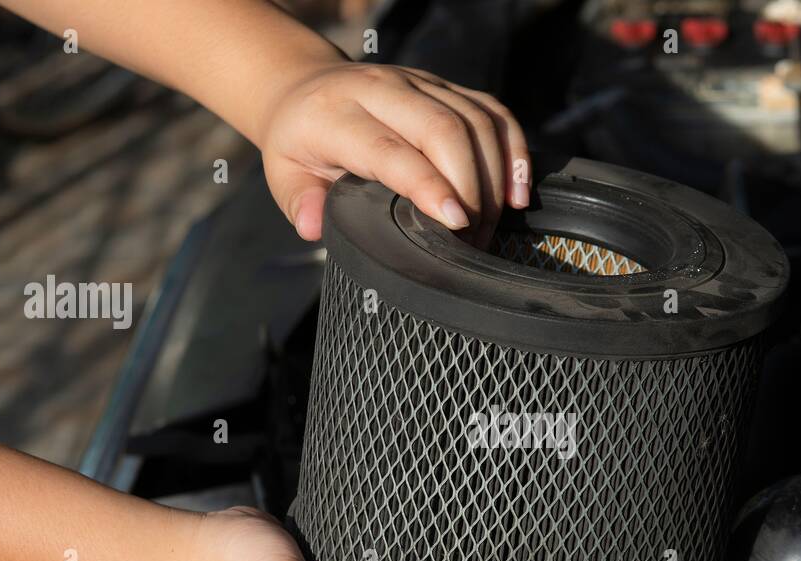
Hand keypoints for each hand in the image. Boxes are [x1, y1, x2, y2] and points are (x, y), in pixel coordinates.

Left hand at [260, 60, 529, 246]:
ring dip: (494, 176)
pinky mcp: (445, 85)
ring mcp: (419, 82)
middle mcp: (383, 89)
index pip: (393, 149)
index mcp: (338, 113)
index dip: (430, 185)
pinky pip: (492, 111)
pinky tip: (517, 192)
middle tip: (472, 238)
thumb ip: (300, 202)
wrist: (306, 88)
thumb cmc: (300, 142)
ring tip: (490, 225)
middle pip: (445, 129)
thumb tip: (314, 226)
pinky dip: (513, 150)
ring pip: (475, 119)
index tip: (456, 223)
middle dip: (471, 187)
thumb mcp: (283, 174)